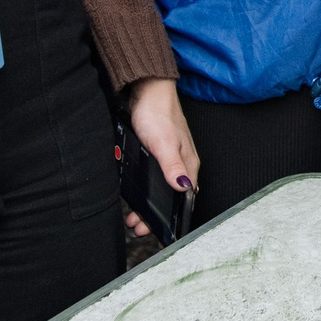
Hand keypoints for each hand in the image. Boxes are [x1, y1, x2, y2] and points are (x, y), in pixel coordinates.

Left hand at [123, 76, 199, 239]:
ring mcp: (170, 159)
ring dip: (147, 205)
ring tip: (133, 215)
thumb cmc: (158, 114)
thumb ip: (173, 166)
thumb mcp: (164, 143)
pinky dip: (144, 191)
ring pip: (161, 189)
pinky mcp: (158, 154)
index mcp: (187, 165)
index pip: (184, 199)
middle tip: (137, 225)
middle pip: (171, 197)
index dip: (171, 217)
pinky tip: (134, 195)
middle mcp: (181, 164)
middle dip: (154, 216)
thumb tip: (183, 187)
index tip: (154, 229)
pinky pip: (154, 178)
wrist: (147, 90)